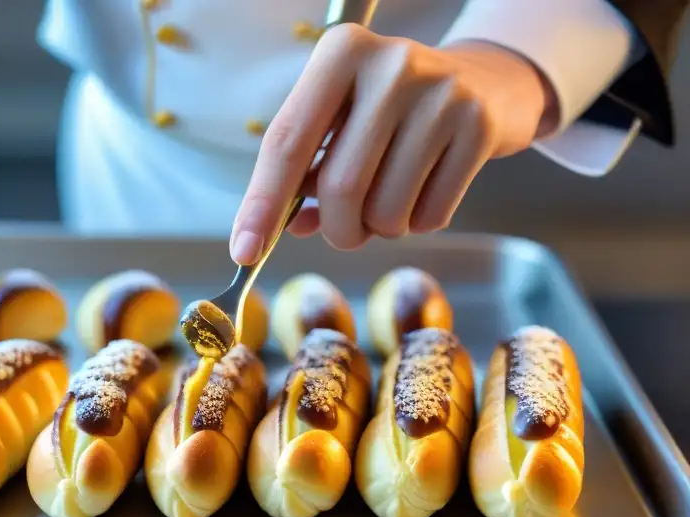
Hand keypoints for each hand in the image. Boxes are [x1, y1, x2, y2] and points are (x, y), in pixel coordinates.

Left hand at [229, 25, 557, 263]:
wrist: (484, 82)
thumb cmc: (389, 111)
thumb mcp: (339, 122)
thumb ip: (303, 172)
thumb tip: (272, 232)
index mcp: (340, 52)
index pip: (287, 141)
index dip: (262, 204)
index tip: (244, 250)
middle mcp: (391, 64)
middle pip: (340, 187)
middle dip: (338, 228)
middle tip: (346, 230)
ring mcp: (441, 93)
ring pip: (386, 210)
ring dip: (379, 230)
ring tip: (390, 202)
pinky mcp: (478, 126)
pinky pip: (430, 216)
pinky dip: (417, 224)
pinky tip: (425, 192)